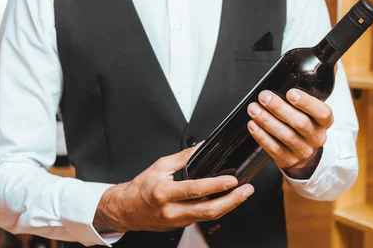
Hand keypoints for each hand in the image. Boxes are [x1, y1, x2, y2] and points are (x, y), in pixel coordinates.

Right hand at [93, 146, 254, 233]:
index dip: (216, 185)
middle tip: (246, 191)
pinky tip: (227, 200)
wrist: (126, 210)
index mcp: (164, 193)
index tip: (231, 180)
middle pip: (208, 211)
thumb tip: (200, 147)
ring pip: (208, 217)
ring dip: (228, 206)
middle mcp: (172, 210)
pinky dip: (216, 209)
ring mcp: (177, 221)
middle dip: (231, 201)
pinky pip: (202, 218)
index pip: (196, 190)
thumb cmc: (140, 188)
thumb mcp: (159, 166)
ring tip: (242, 195)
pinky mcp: (181, 225)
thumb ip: (182, 157)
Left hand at [246, 88, 333, 179]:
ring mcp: (302, 151)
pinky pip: (274, 150)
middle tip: (264, 96)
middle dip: (279, 108)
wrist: (306, 155)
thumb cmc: (308, 122)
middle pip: (300, 124)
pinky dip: (261, 137)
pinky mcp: (287, 160)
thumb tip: (332, 62)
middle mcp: (316, 137)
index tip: (291, 93)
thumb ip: (321, 84)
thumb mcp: (317, 105)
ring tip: (253, 108)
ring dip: (267, 121)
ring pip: (285, 136)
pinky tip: (252, 125)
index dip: (307, 103)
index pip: (323, 113)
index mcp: (325, 122)